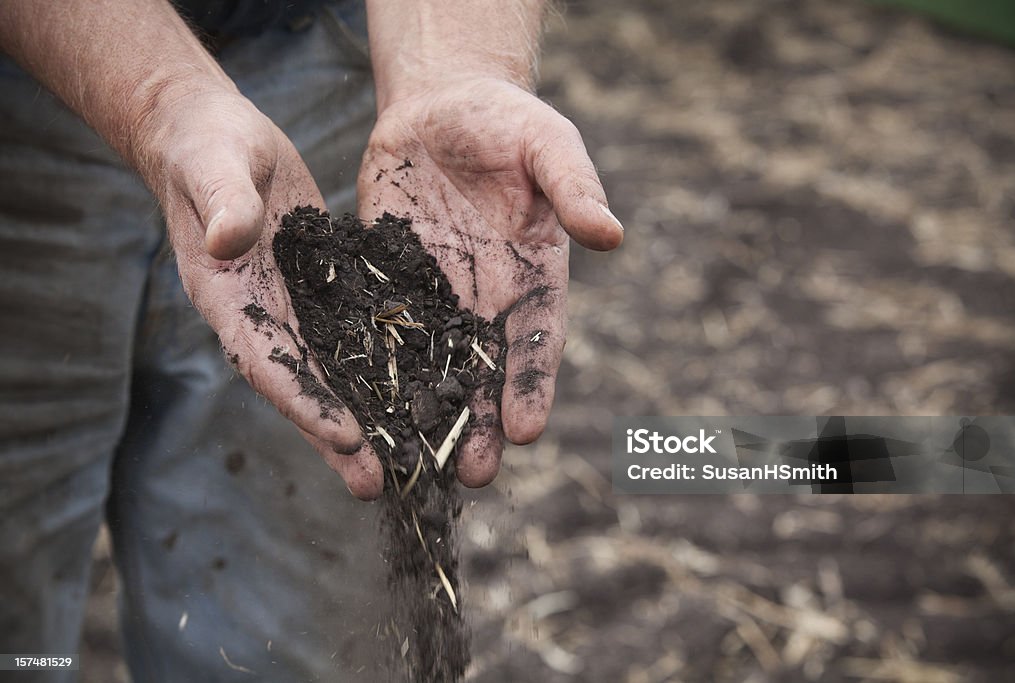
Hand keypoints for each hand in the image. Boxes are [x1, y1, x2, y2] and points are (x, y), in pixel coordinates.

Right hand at [141, 87, 383, 498]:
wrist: (214, 137)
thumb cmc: (205, 148)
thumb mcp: (213, 167)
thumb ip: (222, 204)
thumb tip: (228, 242)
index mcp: (226, 297)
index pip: (266, 361)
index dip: (305, 402)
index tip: (346, 437)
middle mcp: (260, 315)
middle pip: (304, 385)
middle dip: (340, 436)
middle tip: (379, 484)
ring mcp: (291, 307)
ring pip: (333, 371)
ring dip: (367, 414)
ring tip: (405, 460)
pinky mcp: (321, 288)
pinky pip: (354, 333)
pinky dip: (381, 364)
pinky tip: (419, 390)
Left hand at [358, 77, 622, 487]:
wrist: (441, 104)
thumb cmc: (505, 120)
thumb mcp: (546, 143)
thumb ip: (573, 187)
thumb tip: (611, 235)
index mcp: (533, 274)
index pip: (536, 339)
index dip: (532, 385)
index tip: (527, 432)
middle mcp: (487, 297)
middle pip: (485, 369)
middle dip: (481, 423)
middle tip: (473, 475)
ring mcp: (436, 294)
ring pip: (433, 365)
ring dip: (428, 414)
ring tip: (420, 465)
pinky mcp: (389, 281)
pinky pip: (383, 331)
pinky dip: (377, 372)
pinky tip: (365, 410)